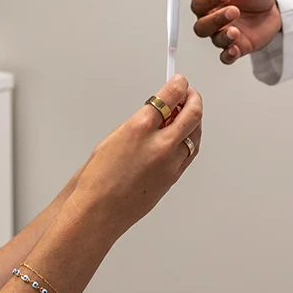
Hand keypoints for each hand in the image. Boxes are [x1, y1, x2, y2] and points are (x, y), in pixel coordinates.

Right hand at [69, 75, 202, 238]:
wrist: (99, 211)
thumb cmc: (97, 178)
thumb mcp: (113, 138)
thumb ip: (139, 124)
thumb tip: (156, 114)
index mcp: (139, 129)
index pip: (169, 97)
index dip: (178, 85)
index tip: (179, 81)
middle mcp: (159, 145)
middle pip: (191, 114)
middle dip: (194, 99)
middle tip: (190, 93)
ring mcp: (170, 164)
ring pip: (195, 134)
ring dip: (195, 120)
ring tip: (188, 113)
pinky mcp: (173, 178)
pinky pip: (190, 153)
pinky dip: (191, 139)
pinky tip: (185, 135)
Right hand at [190, 0, 281, 63]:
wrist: (273, 8)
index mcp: (211, 2)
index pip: (199, 3)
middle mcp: (214, 20)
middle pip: (202, 26)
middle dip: (215, 20)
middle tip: (234, 11)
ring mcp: (224, 34)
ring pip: (214, 40)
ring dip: (223, 36)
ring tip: (236, 31)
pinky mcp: (237, 47)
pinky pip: (226, 57)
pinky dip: (228, 55)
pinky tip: (234, 49)